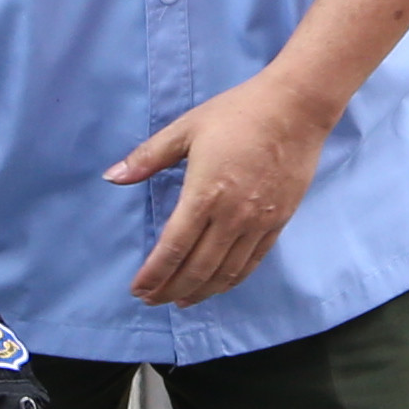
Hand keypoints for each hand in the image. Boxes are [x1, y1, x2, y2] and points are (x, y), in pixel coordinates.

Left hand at [109, 73, 330, 307]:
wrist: (296, 108)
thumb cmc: (237, 113)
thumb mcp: (186, 128)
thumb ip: (147, 157)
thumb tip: (112, 176)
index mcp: (204, 194)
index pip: (173, 248)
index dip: (154, 274)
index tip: (137, 289)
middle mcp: (232, 216)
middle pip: (197, 269)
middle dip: (170, 289)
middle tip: (151, 300)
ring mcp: (258, 222)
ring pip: (225, 273)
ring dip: (199, 292)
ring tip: (179, 300)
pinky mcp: (278, 222)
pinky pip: (252, 262)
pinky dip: (231, 281)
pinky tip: (216, 286)